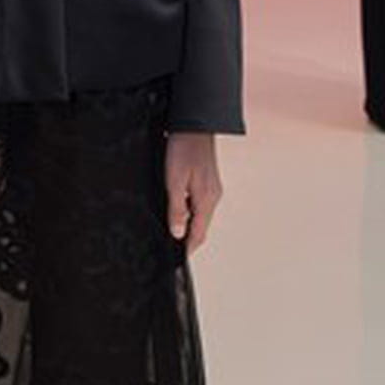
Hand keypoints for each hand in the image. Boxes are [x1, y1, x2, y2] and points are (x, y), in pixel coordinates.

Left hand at [164, 131, 221, 251]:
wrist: (194, 124)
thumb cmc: (183, 150)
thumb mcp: (174, 181)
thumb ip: (176, 209)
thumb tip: (177, 233)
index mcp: (206, 200)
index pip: (199, 234)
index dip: (188, 248)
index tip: (178, 259)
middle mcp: (213, 197)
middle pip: (201, 227)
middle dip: (188, 239)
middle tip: (171, 247)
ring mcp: (212, 189)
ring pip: (200, 216)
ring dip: (188, 225)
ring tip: (171, 229)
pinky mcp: (208, 181)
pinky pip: (200, 204)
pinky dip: (190, 212)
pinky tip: (178, 208)